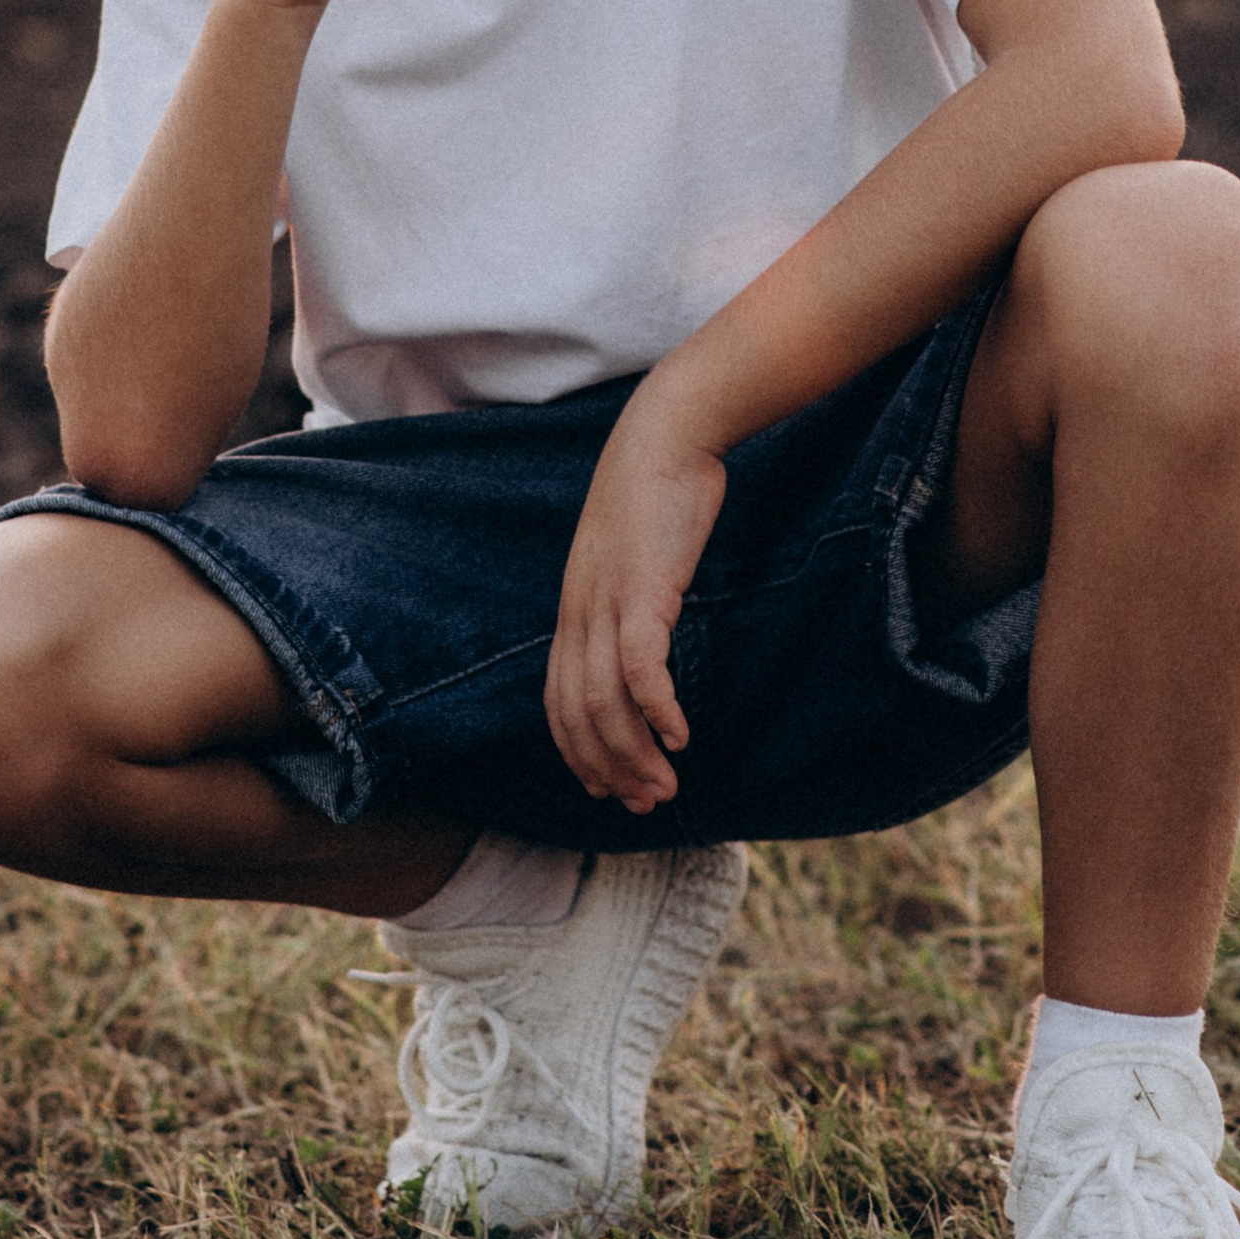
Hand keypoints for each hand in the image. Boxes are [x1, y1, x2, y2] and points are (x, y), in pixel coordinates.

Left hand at [544, 393, 727, 812]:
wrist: (665, 435)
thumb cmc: (655, 495)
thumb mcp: (632, 557)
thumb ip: (630, 598)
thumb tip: (646, 634)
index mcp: (575, 608)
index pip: (560, 701)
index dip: (580, 753)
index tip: (611, 787)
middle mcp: (581, 611)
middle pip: (578, 713)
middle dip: (608, 768)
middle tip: (644, 804)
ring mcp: (607, 601)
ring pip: (605, 701)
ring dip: (634, 753)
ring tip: (665, 785)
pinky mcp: (643, 589)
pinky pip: (641, 666)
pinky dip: (657, 709)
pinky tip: (679, 735)